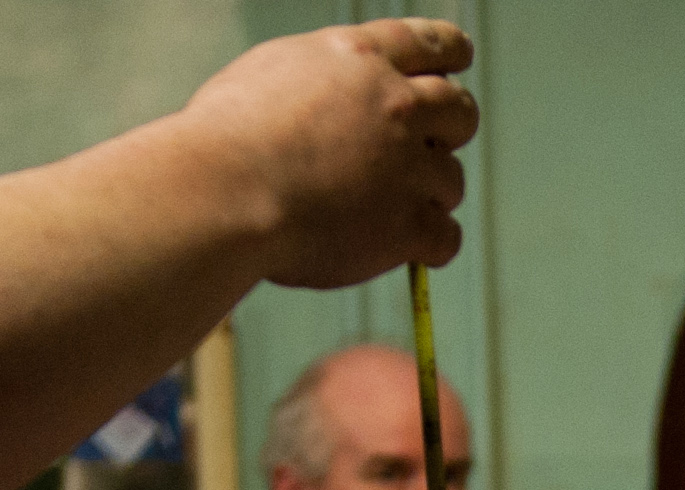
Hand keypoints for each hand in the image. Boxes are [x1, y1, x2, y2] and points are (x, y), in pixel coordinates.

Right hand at [189, 18, 476, 289]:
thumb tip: (336, 98)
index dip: (452, 54)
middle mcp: (394, 105)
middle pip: (459, 111)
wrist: (224, 192)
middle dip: (449, 131)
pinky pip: (447, 238)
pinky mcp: (408, 225)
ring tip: (383, 210)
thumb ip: (321, 80)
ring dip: (428, 195)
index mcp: (360, 58)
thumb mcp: (271, 74)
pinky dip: (431, 246)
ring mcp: (407, 166)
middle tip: (424, 152)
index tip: (460, 63)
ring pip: (451, 181)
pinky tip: (410, 250)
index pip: (430, 44)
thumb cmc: (224, 138)